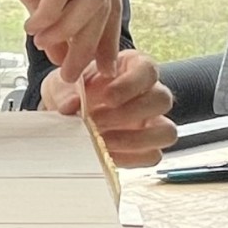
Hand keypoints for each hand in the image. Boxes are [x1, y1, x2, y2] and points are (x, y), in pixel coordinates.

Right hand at [0, 0, 122, 82]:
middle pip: (103, 7)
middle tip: (67, 72)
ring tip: (41, 43)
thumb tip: (61, 55)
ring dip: (66, 31)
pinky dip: (48, 16)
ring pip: (88, 1)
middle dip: (86, 46)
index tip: (100, 70)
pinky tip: (32, 27)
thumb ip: (52, 18)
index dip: (108, 41)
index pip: (113, 4)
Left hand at [40, 50, 176, 167]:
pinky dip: (130, 158)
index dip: (131, 84)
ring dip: (134, 139)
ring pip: (166, 132)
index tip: (107, 97)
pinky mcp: (146, 148)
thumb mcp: (60, 85)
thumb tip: (71, 105)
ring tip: (102, 141)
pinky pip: (152, 156)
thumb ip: (65, 92)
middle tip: (97, 121)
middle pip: (162, 100)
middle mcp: (150, 93)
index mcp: (134, 68)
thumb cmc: (70, 93)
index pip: (148, 70)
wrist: (62, 117)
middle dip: (129, 114)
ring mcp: (152, 122)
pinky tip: (105, 154)